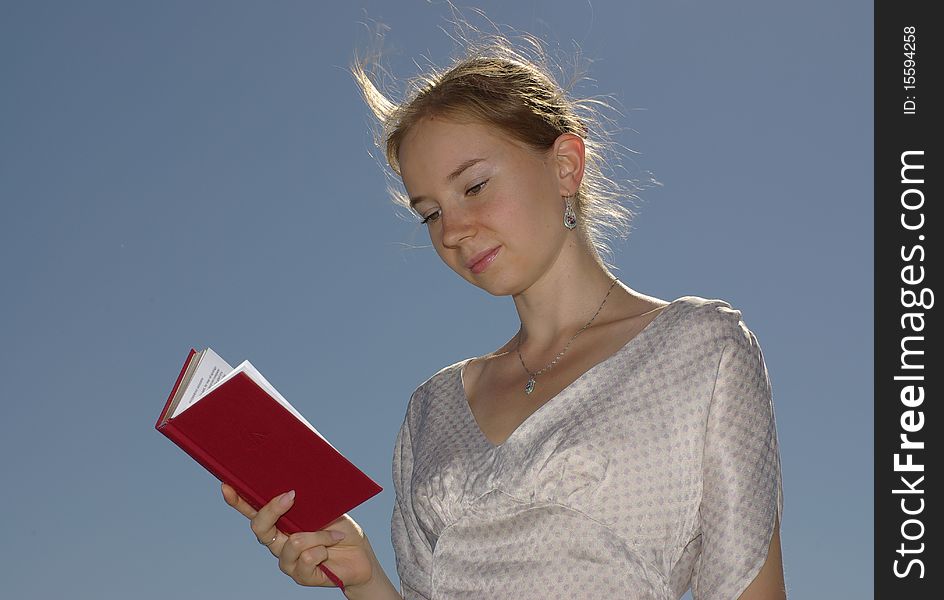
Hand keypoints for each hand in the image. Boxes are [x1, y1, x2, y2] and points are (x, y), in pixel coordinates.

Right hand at [221, 483, 377, 589]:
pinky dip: (323, 547)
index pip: (253, 512)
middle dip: (272, 510)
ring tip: (334, 534)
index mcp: (280, 524)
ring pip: (292, 543)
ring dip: (316, 535)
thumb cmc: (341, 528)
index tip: (227, 485)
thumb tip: (294, 480)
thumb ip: (308, 499)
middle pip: (260, 528)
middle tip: (291, 496)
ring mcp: (288, 562)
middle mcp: (278, 543)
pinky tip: (333, 545)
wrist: (361, 556)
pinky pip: (307, 558)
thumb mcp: (326, 508)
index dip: (238, 501)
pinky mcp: (301, 576)